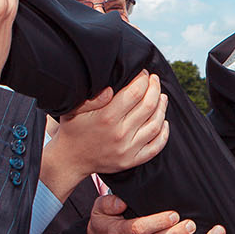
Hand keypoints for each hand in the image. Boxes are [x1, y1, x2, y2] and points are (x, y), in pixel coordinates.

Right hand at [38, 71, 168, 198]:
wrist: (70, 159)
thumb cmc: (73, 129)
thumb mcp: (75, 109)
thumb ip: (93, 97)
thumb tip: (110, 87)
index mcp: (107, 117)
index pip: (135, 92)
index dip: (143, 79)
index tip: (144, 73)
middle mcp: (120, 133)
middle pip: (149, 105)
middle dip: (155, 88)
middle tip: (154, 80)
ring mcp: (127, 149)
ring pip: (156, 124)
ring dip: (162, 107)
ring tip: (162, 97)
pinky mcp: (131, 160)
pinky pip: (156, 147)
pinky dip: (164, 133)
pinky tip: (164, 121)